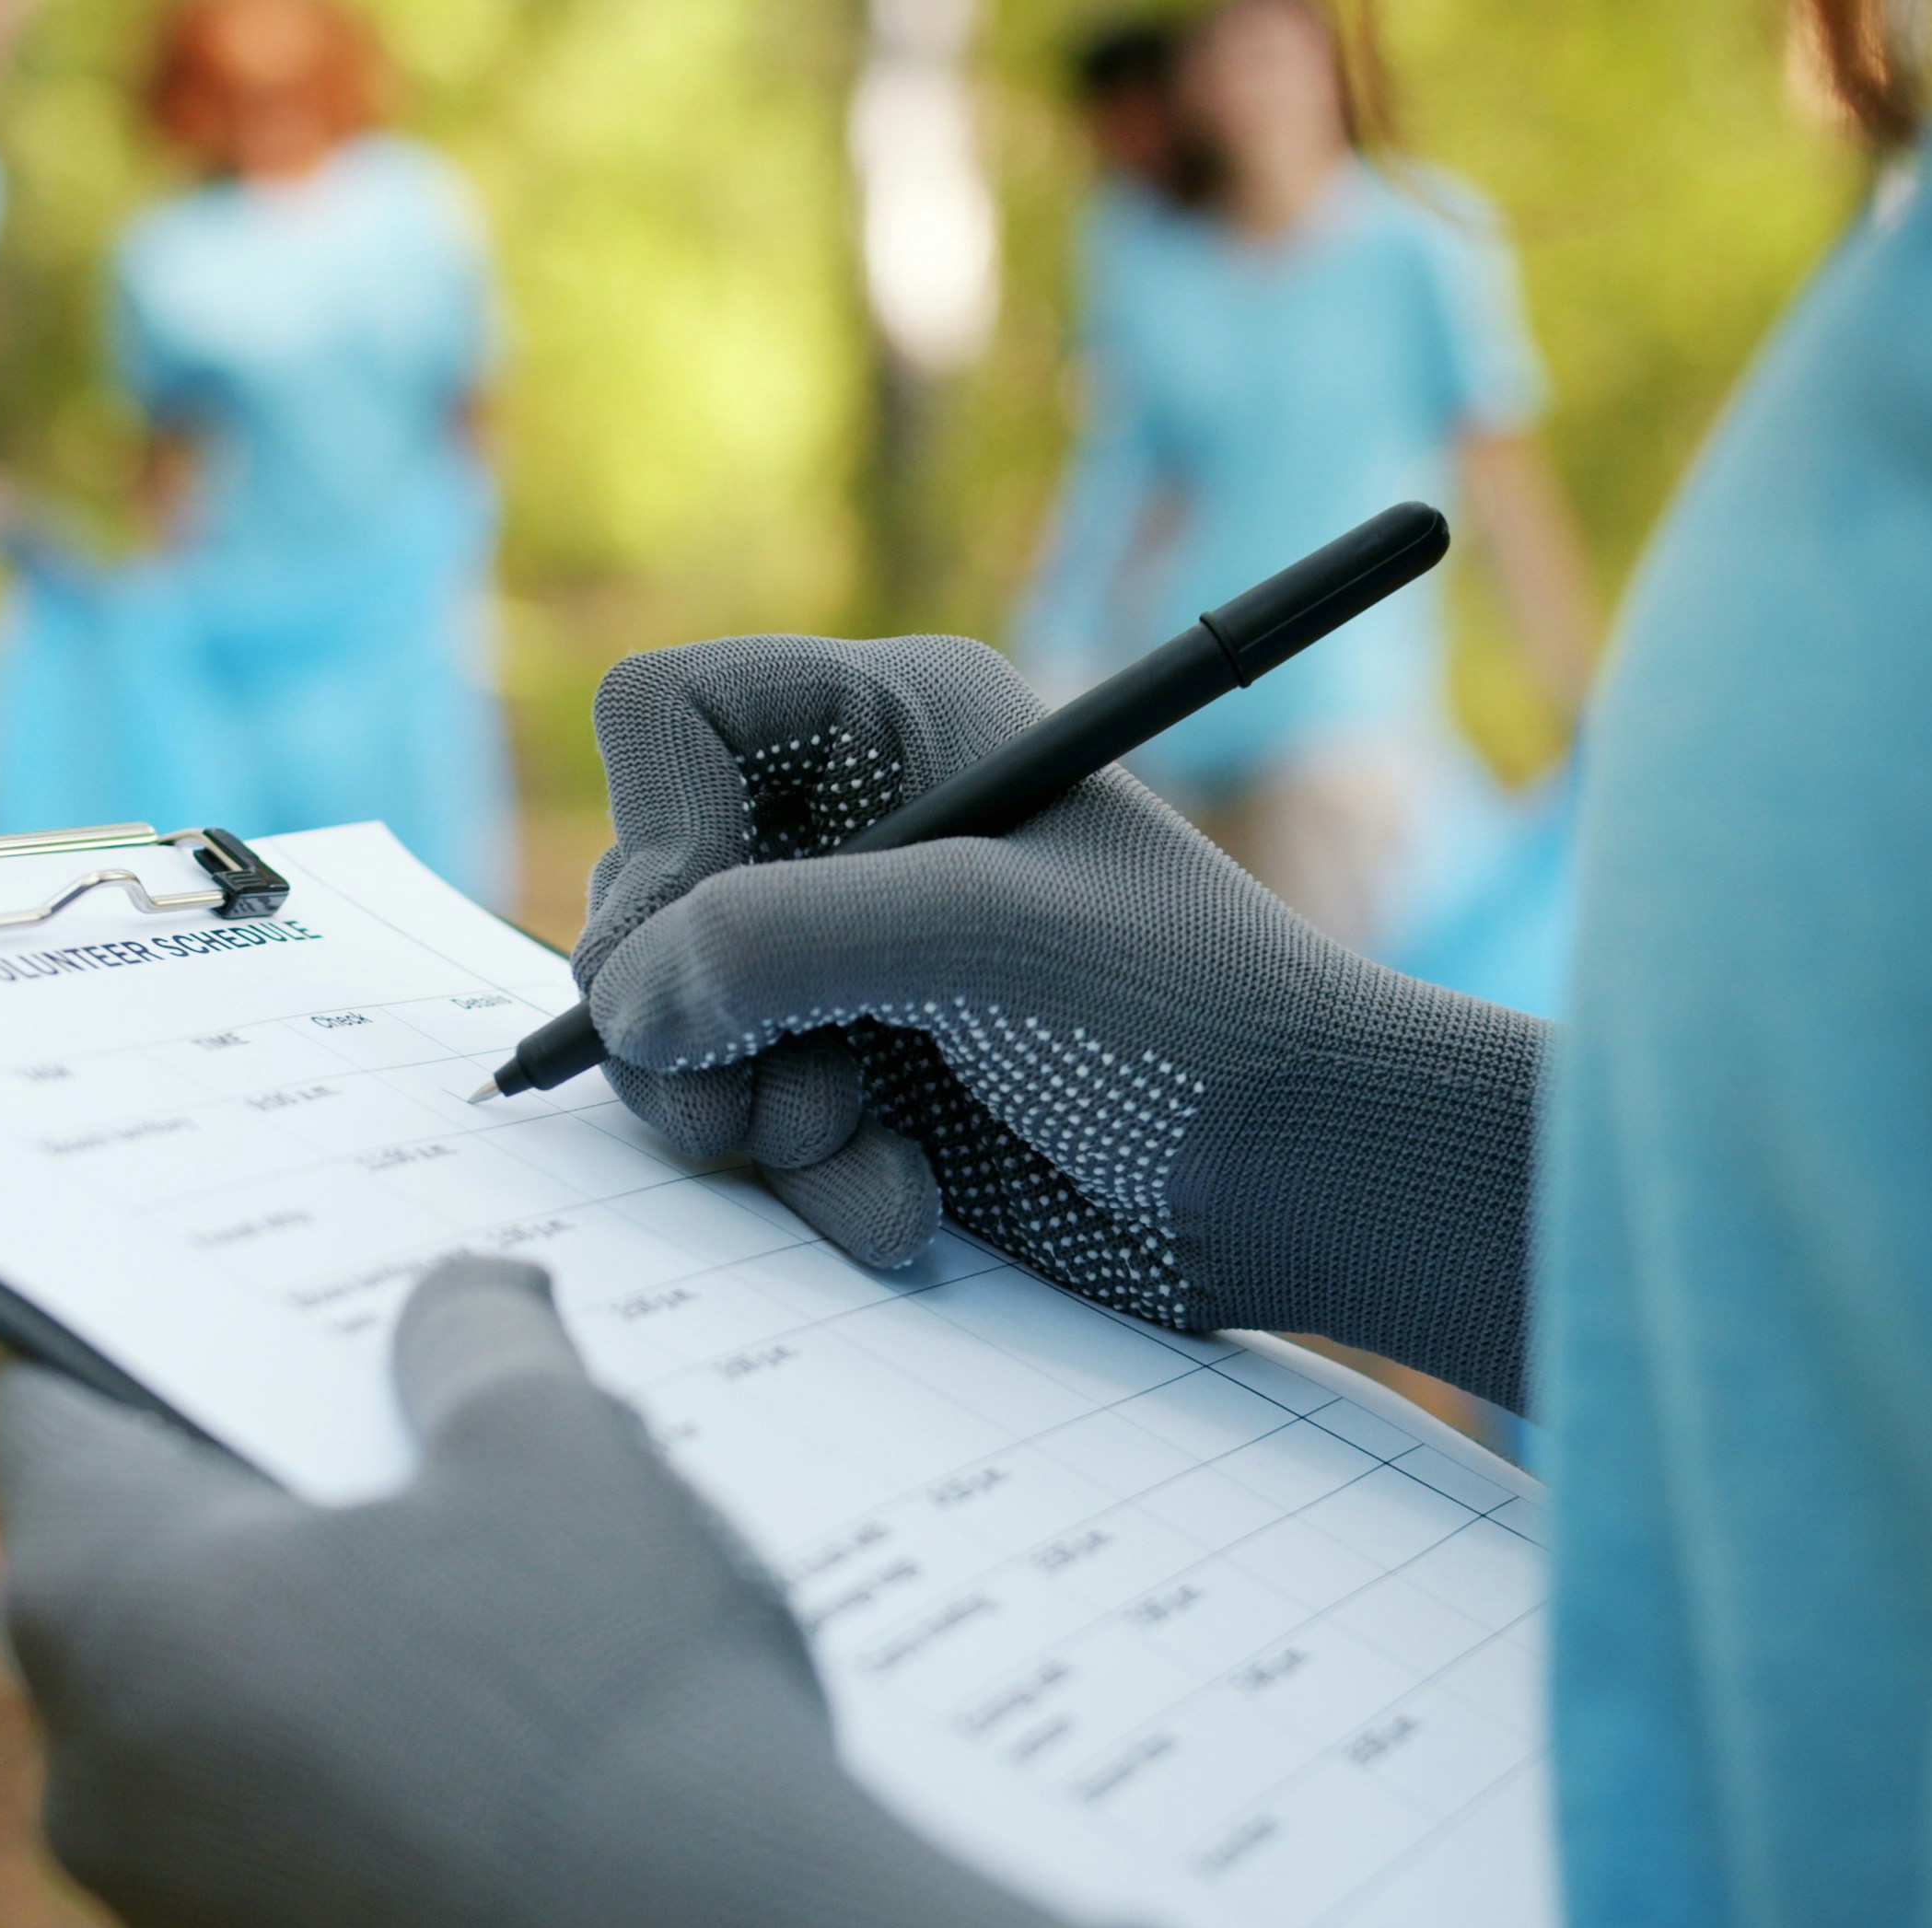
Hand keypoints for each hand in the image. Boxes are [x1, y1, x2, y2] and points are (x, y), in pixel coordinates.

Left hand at [0, 1257, 1136, 1927]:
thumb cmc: (608, 1702)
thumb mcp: (557, 1447)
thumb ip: (474, 1343)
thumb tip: (458, 1304)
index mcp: (112, 1605)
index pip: (51, 1408)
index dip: (137, 1329)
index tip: (221, 1293)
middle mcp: (95, 1780)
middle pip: (147, 1575)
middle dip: (276, 1498)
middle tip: (410, 1427)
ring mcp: (174, 1915)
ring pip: (227, 1726)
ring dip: (336, 1653)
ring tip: (505, 1597)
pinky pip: (297, 1847)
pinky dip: (380, 1787)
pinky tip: (525, 1755)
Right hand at [577, 634, 1543, 1409]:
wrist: (1304, 1181)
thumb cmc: (1188, 1020)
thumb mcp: (988, 946)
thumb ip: (788, 943)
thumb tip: (627, 999)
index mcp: (893, 727)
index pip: (669, 719)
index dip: (655, 834)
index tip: (694, 956)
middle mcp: (852, 828)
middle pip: (645, 896)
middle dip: (694, 1023)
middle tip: (763, 1113)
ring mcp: (847, 958)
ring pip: (677, 1029)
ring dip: (752, 1121)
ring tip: (865, 1156)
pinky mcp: (859, 1075)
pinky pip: (743, 1123)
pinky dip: (808, 1180)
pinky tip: (907, 1204)